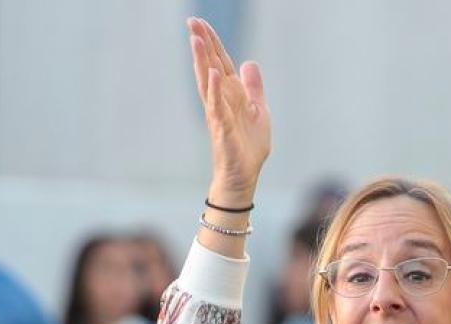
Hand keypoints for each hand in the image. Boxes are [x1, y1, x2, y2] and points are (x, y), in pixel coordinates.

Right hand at [188, 18, 270, 204]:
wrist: (244, 175)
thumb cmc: (248, 146)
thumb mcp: (259, 110)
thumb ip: (253, 87)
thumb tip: (249, 62)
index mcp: (231, 94)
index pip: (221, 62)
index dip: (213, 42)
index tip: (201, 22)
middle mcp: (221, 100)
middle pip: (210, 66)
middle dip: (202, 44)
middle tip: (191, 21)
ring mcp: (219, 113)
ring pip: (208, 82)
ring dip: (203, 61)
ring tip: (196, 39)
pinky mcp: (222, 128)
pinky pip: (217, 106)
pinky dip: (215, 90)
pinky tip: (214, 74)